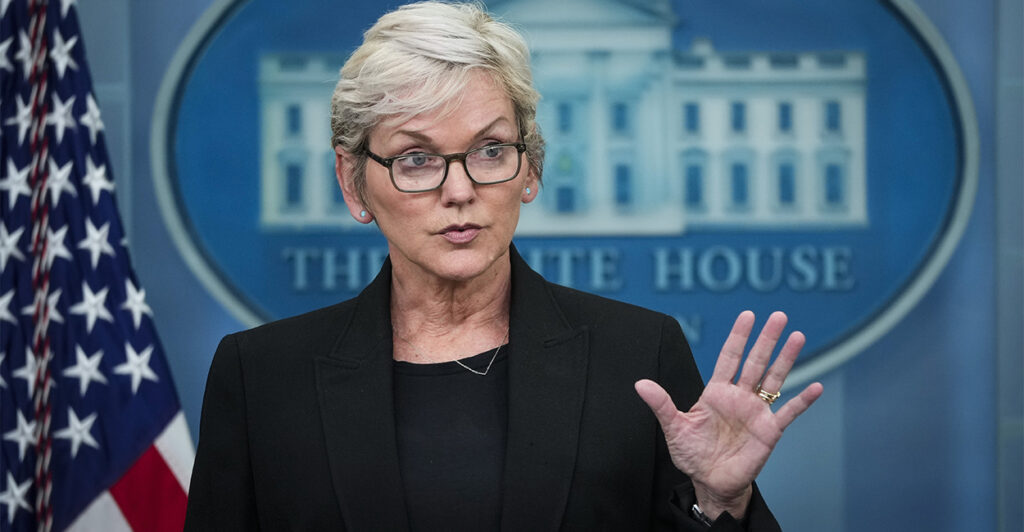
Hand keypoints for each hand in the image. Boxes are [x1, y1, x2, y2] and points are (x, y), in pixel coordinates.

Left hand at [635, 311, 822, 519]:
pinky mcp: (769, 431)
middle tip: (779, 316)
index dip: (738, 337)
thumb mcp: (674, 428)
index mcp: (716, 392)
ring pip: (774, 379)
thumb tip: (640, 384)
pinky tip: (816, 387)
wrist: (710, 482)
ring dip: (786, 359)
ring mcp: (756, 412)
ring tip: (797, 337)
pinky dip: (802, 401)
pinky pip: (788, 413)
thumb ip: (661, 404)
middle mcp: (739, 397)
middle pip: (755, 362)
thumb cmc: (692, 454)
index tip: (748, 315)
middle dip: (766, 339)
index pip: (729, 357)